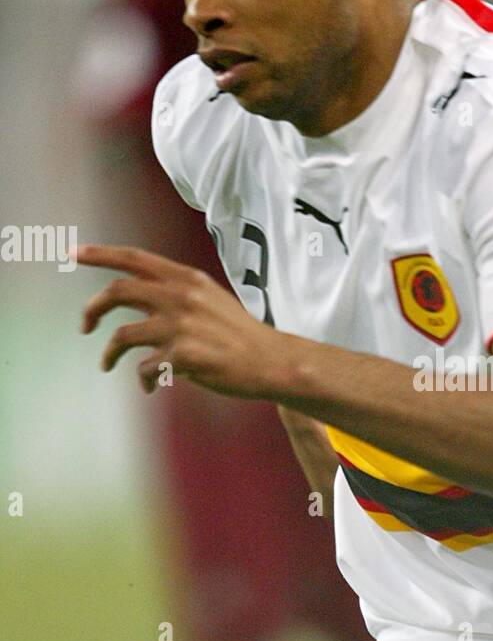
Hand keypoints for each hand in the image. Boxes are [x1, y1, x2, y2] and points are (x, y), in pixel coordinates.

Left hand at [76, 243, 284, 396]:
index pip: (133, 258)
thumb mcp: (210, 298)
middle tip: (85, 325)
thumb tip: (140, 292)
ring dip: (108, 352)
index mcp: (186, 278)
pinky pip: (145, 369)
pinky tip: (149, 386)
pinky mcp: (183, 356)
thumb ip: (177, 291)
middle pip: (117, 292)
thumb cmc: (241, 334)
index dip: (98, 255)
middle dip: (91, 309)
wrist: (272, 361)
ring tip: (107, 363)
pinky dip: (142, 379)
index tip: (72, 254)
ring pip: (122, 336)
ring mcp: (181, 326)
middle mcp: (180, 297)